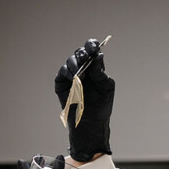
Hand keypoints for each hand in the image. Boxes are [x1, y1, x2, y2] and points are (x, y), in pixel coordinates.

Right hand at [55, 39, 114, 162]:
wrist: (91, 123)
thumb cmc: (101, 106)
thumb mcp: (106, 88)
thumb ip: (101, 73)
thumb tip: (98, 56)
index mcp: (95, 68)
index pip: (92, 51)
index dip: (92, 45)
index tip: (93, 46)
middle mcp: (83, 69)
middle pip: (80, 53)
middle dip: (82, 54)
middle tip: (85, 58)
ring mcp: (71, 75)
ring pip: (70, 61)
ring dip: (75, 64)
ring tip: (79, 73)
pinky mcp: (62, 83)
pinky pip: (62, 72)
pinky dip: (67, 72)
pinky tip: (73, 77)